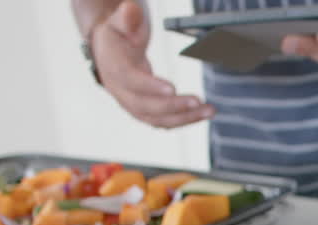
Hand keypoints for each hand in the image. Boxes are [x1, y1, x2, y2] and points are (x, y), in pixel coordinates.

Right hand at [90, 2, 213, 128]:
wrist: (108, 49)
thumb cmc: (119, 32)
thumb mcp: (120, 20)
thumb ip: (127, 17)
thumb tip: (130, 10)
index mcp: (112, 65)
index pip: (129, 79)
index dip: (149, 86)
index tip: (172, 88)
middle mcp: (119, 90)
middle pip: (144, 105)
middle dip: (172, 106)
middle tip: (198, 101)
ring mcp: (130, 103)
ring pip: (156, 119)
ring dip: (184, 118)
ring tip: (209, 110)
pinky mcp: (143, 110)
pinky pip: (163, 121)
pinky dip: (183, 120)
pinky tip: (202, 114)